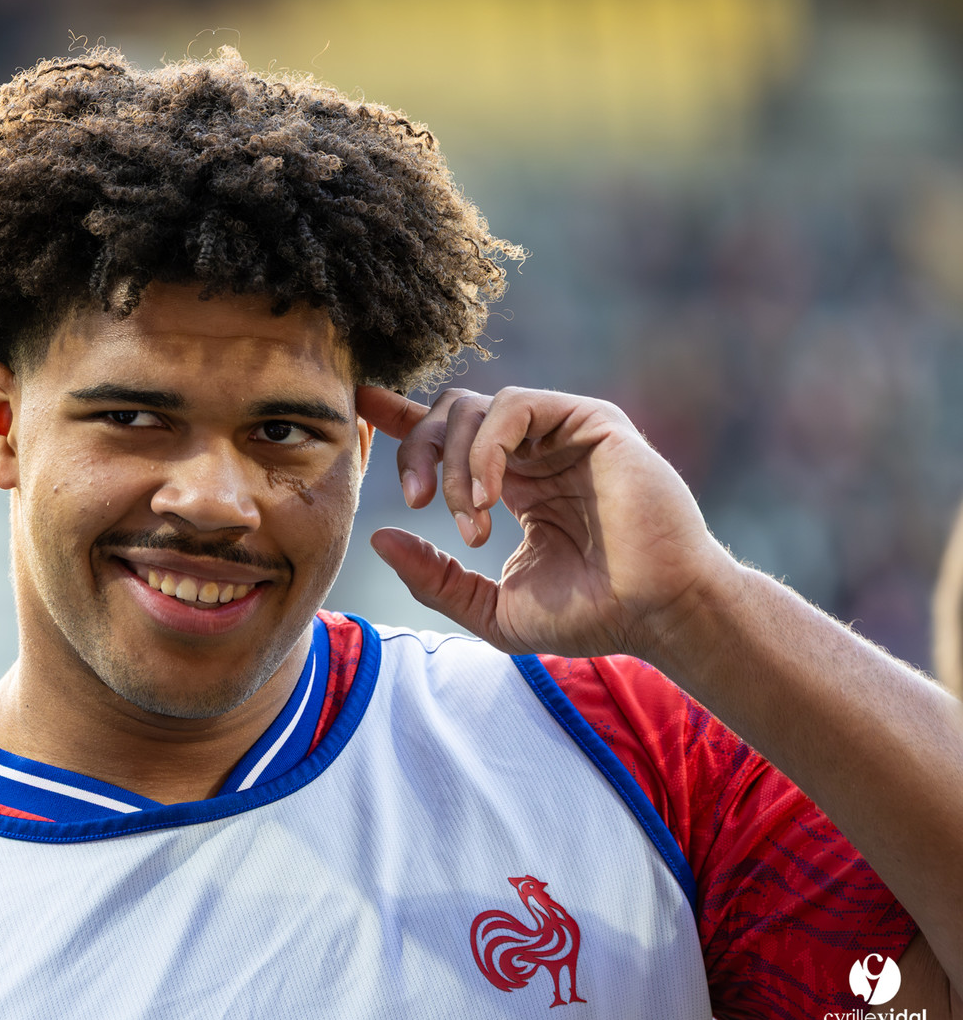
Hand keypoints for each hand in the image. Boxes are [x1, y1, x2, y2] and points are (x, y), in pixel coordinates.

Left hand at [356, 385, 733, 658]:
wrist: (656, 613)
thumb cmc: (589, 615)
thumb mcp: (491, 609)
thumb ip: (434, 579)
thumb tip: (379, 540)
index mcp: (511, 484)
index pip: (447, 435)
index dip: (402, 417)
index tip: (362, 404)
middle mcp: (532, 452)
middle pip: (449, 413)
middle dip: (417, 450)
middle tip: (415, 502)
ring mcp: (560, 432)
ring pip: (475, 407)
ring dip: (455, 463)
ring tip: (470, 520)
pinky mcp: (589, 420)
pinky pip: (514, 406)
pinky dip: (486, 448)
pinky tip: (489, 496)